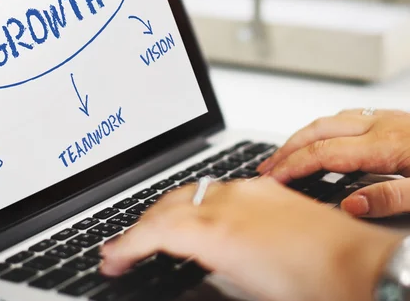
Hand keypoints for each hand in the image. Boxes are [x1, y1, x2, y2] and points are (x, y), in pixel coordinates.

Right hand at [100, 179, 400, 300]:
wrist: (362, 265)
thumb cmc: (313, 287)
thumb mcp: (243, 285)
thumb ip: (204, 263)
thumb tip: (182, 259)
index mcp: (217, 231)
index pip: (153, 231)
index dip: (124, 246)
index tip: (111, 258)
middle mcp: (227, 201)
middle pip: (164, 206)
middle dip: (137, 227)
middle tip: (122, 248)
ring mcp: (246, 189)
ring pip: (187, 192)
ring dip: (163, 212)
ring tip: (151, 232)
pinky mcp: (264, 186)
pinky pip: (214, 188)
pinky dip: (193, 203)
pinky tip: (193, 216)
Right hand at [258, 109, 409, 217]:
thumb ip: (391, 199)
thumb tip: (351, 205)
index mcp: (386, 144)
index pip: (323, 152)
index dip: (292, 165)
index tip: (273, 179)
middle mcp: (382, 126)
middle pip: (318, 130)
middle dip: (287, 149)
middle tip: (267, 167)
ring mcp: (388, 119)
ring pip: (330, 120)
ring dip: (303, 136)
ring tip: (287, 154)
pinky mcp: (396, 120)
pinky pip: (348, 118)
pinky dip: (325, 129)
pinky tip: (324, 140)